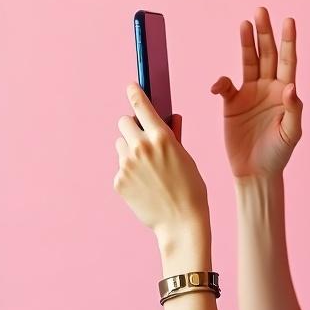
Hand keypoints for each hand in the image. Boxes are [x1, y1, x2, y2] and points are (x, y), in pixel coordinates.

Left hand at [114, 83, 209, 236]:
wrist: (181, 222)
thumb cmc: (190, 188)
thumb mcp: (187, 157)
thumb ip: (174, 135)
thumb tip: (170, 117)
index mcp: (161, 137)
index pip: (141, 106)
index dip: (135, 93)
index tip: (131, 86)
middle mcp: (141, 147)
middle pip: (123, 123)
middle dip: (131, 127)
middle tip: (141, 137)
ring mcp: (127, 165)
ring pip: (121, 145)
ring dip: (130, 150)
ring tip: (148, 169)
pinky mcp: (119, 181)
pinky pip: (121, 167)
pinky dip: (130, 172)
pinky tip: (145, 185)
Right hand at [209, 6, 303, 179]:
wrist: (255, 172)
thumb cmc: (278, 154)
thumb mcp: (291, 133)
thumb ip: (294, 109)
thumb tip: (291, 87)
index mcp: (285, 92)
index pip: (287, 61)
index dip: (288, 41)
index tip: (288, 20)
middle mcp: (268, 88)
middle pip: (267, 54)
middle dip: (264, 33)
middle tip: (261, 11)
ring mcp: (250, 94)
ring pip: (248, 62)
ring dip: (246, 43)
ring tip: (245, 23)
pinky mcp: (232, 104)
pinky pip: (226, 86)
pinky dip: (221, 82)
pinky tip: (218, 86)